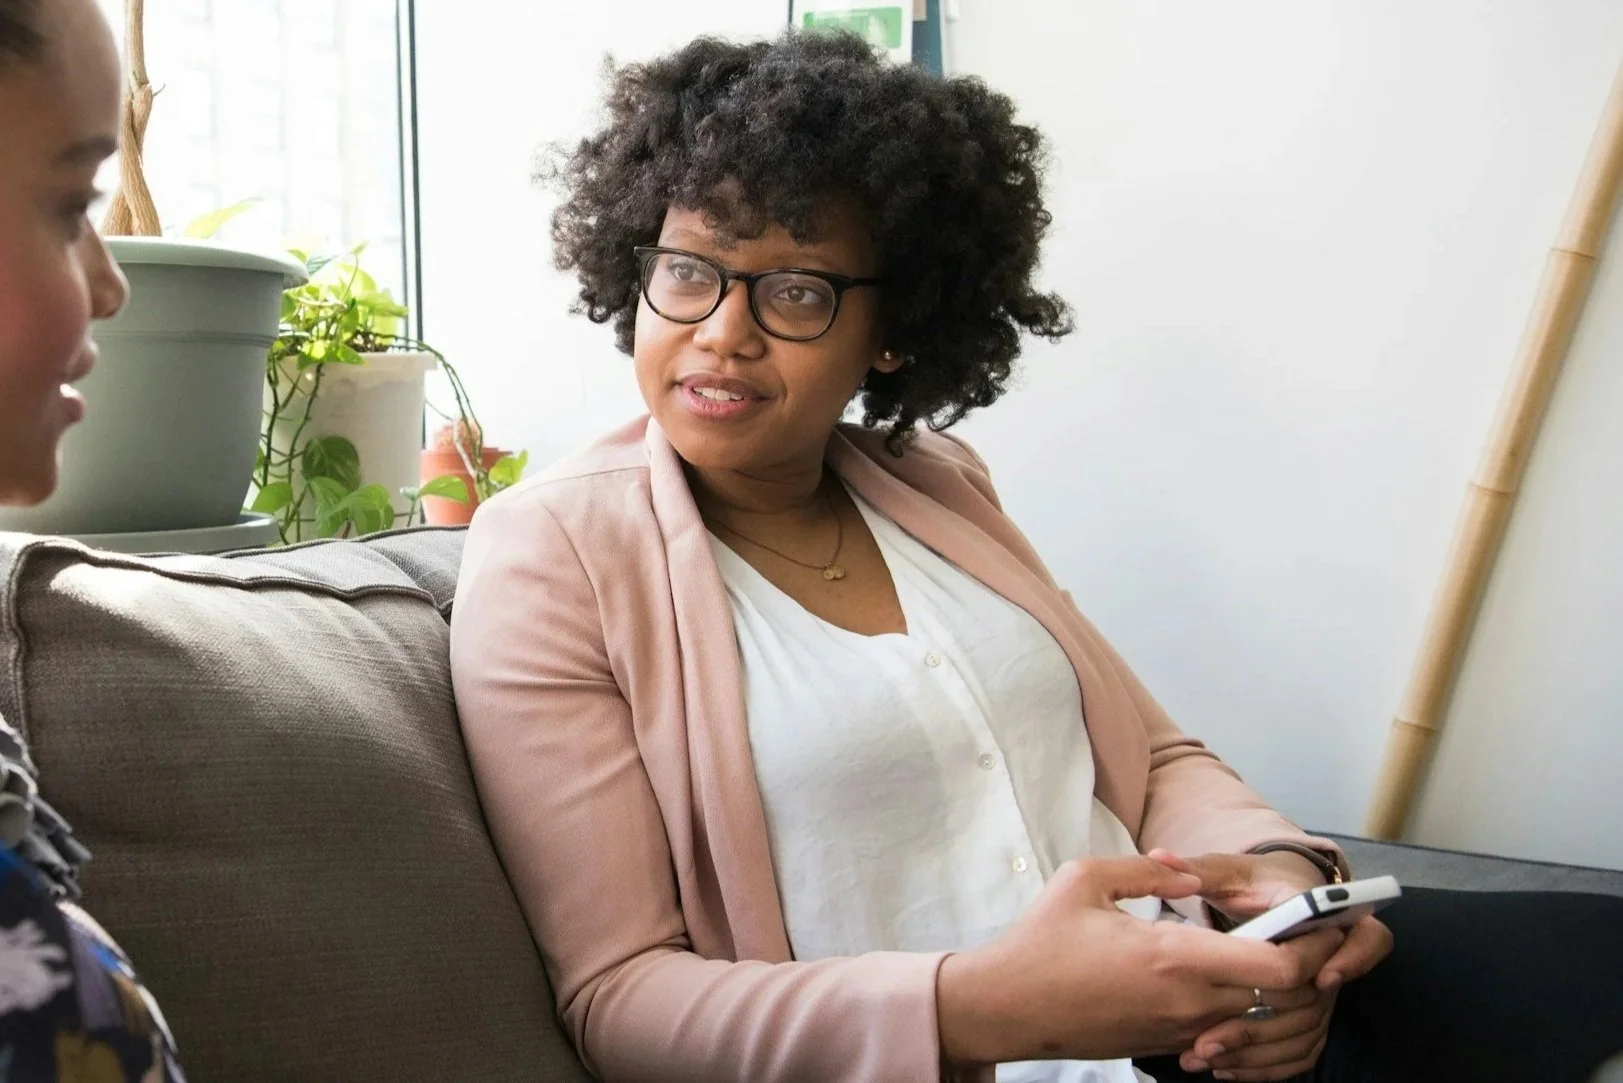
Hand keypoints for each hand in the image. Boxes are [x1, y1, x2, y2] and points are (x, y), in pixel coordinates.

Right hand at [935, 856, 1343, 1066]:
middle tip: (1291, 929)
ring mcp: (1178, 1030)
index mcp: (1175, 957)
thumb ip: (1147, 869)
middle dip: (1301, 964)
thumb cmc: (1040, 942)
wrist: (1006, 1008)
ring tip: (1250, 948)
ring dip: (1266, 987)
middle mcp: (1188, 1002)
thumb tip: (1188, 875)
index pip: (1281, 968)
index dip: (1312, 946)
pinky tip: (1208, 977)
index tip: (1314, 922)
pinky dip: (1233, 1008)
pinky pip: (1222, 1030)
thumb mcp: (1084, 878)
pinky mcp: (1164, 1046)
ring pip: (1255, 1016)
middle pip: (1283, 998)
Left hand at [1151, 851, 1393, 1080]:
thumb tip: (1160, 857)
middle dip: (1270, 1022)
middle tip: (1217, 1036)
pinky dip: (1264, 1064)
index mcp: (1323, 916)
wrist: (1271, 898)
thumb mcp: (1226, 872)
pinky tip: (1224, 1067)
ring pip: (1307, 1033)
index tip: (1321, 976)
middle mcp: (1332, 958)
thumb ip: (1196, 867)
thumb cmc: (1252, 883)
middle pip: (1323, 1000)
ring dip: (1258, 1050)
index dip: (1351, 959)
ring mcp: (1322, 992)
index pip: (1365, 937)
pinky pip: (1299, 1050)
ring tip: (1206, 1054)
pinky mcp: (1308, 1015)